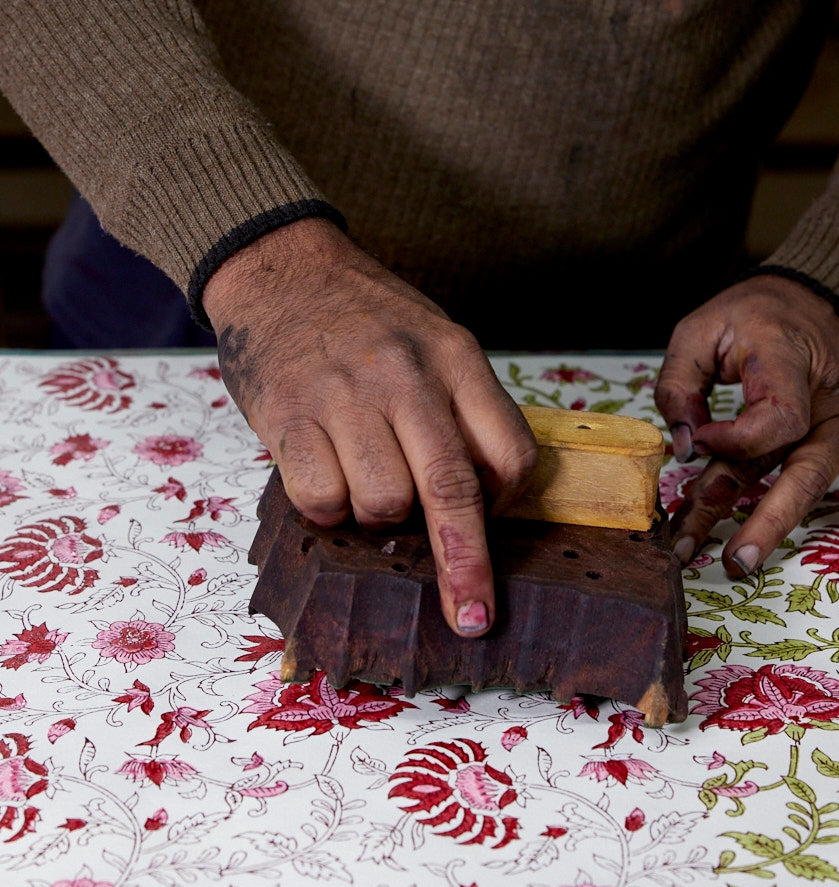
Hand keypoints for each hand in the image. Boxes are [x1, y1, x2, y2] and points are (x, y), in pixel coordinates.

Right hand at [203, 218, 536, 636]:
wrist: (282, 267)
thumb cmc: (367, 318)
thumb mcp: (436, 340)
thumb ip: (465, 408)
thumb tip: (487, 500)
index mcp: (457, 358)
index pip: (509, 453)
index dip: (506, 505)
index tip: (494, 525)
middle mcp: (407, 376)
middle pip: (452, 489)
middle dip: (466, 566)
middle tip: (473, 618)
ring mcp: (346, 395)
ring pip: (385, 503)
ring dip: (378, 516)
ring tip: (362, 477)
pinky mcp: (290, 415)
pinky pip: (322, 499)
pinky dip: (328, 510)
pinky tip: (324, 477)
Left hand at [654, 274, 838, 575]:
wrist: (820, 291)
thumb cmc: (755, 314)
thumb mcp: (702, 330)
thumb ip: (679, 386)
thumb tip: (681, 448)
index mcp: (788, 361)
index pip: (770, 422)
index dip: (729, 441)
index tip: (696, 441)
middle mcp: (828, 397)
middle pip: (797, 471)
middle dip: (759, 520)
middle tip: (728, 560)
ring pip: (813, 481)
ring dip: (773, 525)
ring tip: (741, 565)